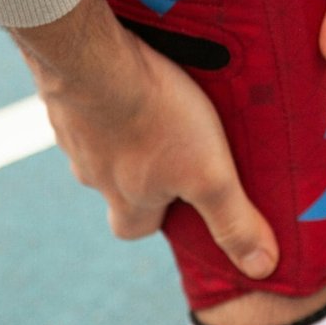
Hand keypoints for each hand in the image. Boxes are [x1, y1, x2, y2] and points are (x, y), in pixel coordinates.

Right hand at [10, 0, 278, 278]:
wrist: (92, 57)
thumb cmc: (155, 117)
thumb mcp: (208, 174)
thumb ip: (233, 220)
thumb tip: (262, 267)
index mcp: (125, 198)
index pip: (134, 228)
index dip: (157, 218)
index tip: (181, 199)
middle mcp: (91, 172)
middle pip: (114, 185)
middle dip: (138, 173)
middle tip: (168, 144)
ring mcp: (73, 133)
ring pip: (99, 143)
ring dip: (123, 129)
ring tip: (154, 100)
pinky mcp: (64, 94)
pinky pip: (85, 102)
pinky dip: (104, 94)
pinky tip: (126, 72)